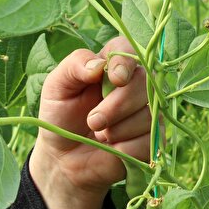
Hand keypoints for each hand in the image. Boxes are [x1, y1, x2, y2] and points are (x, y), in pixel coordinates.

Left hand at [31, 37, 153, 194]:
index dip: (126, 63)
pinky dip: (125, 148)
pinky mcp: (152, 139)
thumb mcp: (56, 88)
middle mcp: (135, 85)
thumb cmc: (59, 118)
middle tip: (93, 121)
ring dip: (118, 130)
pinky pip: (149, 141)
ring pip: (149, 114)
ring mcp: (147, 112)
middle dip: (118, 105)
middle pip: (145, 83)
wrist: (62, 158)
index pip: (130, 50)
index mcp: (112, 65)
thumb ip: (73, 67)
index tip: (116, 79)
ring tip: (99, 135)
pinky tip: (112, 149)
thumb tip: (99, 65)